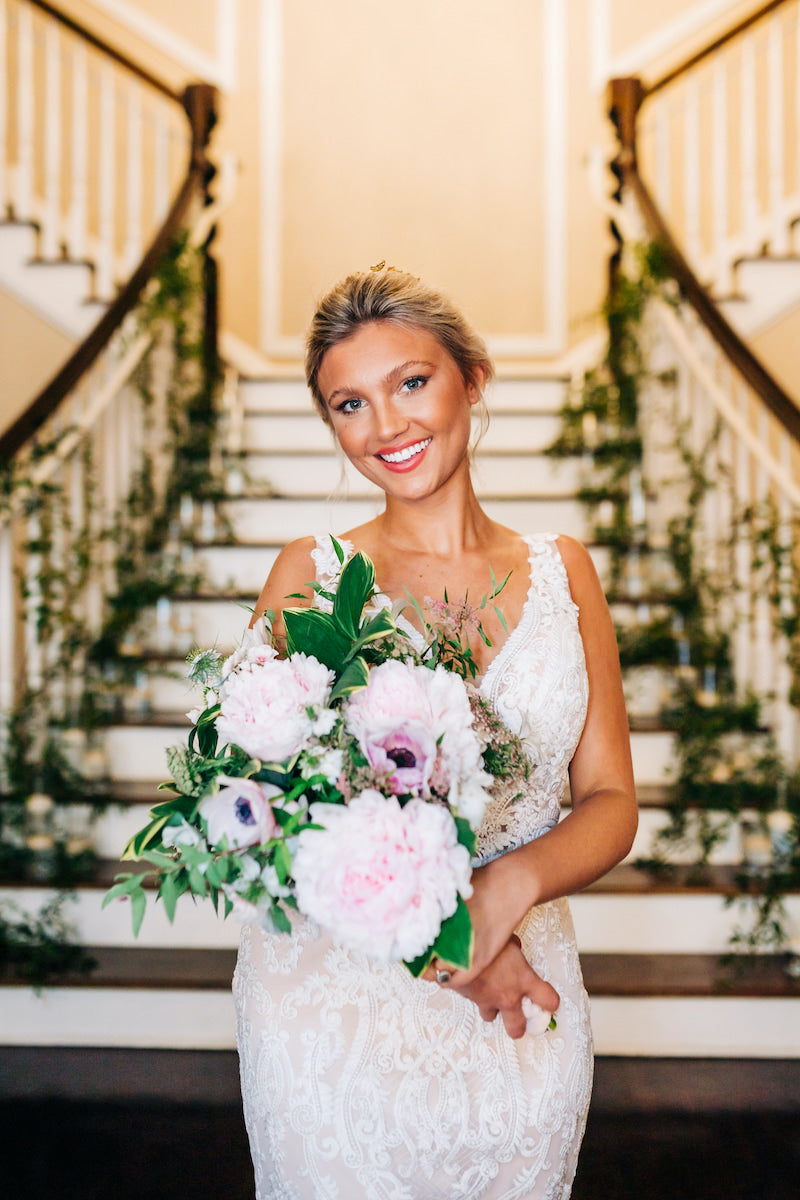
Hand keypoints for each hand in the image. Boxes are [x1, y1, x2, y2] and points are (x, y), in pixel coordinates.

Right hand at [427, 938, 559, 1040]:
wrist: (454, 944)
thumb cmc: (486, 938)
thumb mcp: (507, 938)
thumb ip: (514, 948)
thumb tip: (514, 947)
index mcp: (524, 980)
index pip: (548, 1000)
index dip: (550, 1001)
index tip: (548, 999)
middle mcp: (507, 997)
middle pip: (517, 1028)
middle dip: (518, 1025)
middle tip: (519, 1016)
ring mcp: (486, 1000)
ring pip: (491, 1016)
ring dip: (492, 1007)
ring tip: (490, 993)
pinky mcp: (468, 998)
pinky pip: (473, 1001)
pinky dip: (474, 993)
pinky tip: (473, 980)